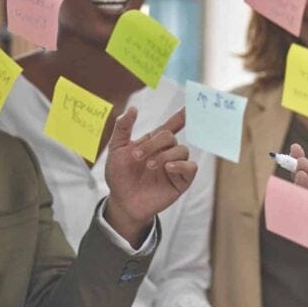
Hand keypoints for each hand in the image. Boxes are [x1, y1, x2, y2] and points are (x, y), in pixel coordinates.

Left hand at [104, 107, 197, 246]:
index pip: (172, 125)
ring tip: (149, 166)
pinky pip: (191, 168)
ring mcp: (176, 166)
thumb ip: (123, 128)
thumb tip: (133, 108)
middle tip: (136, 156)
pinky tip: (167, 168)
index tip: (190, 105)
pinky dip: (181, 165)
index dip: (182, 115)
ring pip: (182, 150)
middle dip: (154, 143)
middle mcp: (167, 152)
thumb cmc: (119, 175)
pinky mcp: (181, 181)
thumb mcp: (116, 149)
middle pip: (170, 137)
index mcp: (154, 142)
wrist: (121, 201)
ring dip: (164, 155)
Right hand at [287, 143, 307, 283]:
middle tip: (302, 163)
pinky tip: (301, 201)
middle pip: (302, 189)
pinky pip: (306, 229)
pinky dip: (300, 216)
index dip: (302, 164)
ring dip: (298, 191)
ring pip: (301, 207)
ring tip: (302, 176)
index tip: (296, 149)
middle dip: (299, 174)